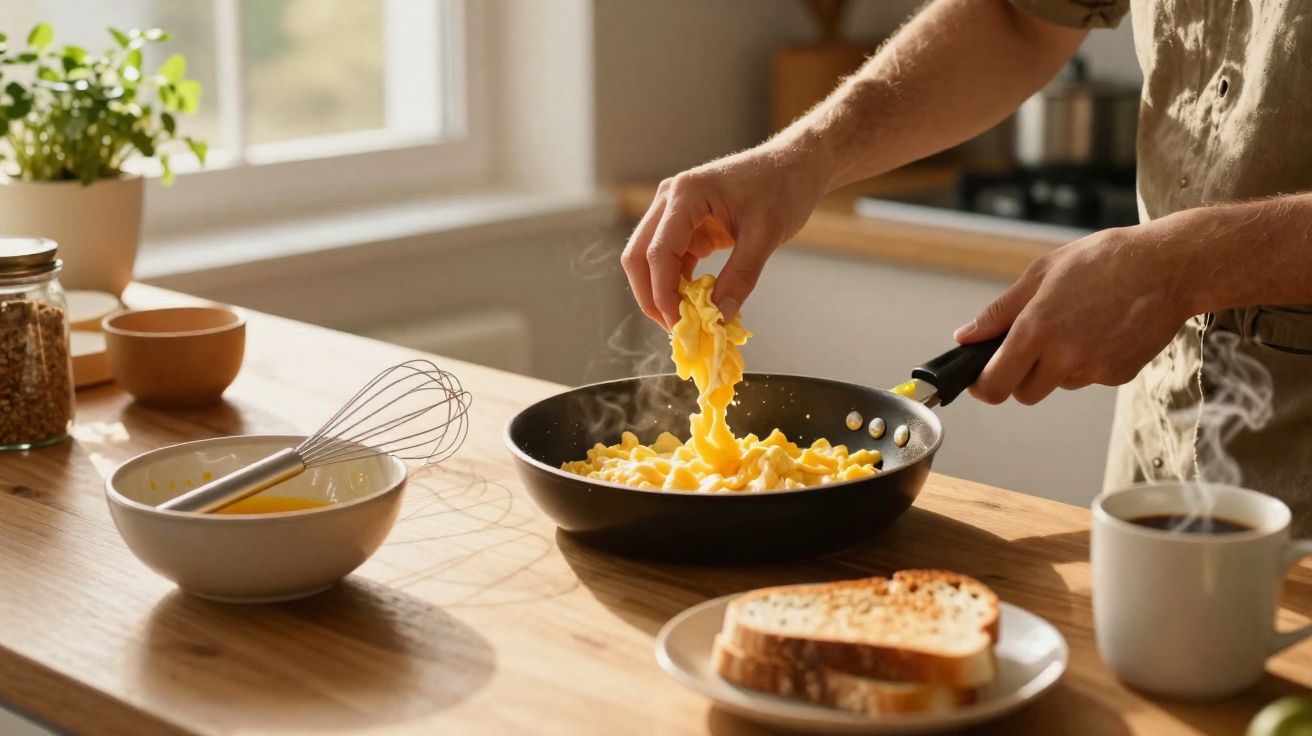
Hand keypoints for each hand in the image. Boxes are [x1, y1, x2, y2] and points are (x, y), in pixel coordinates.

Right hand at [621, 141, 828, 328]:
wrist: (794, 165)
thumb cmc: (783, 189)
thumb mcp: (765, 236)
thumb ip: (740, 278)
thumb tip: (718, 318)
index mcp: (686, 194)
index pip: (659, 252)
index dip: (664, 294)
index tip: (681, 326)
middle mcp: (669, 200)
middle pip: (639, 257)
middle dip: (651, 297)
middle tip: (676, 330)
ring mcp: (673, 212)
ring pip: (648, 261)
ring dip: (662, 293)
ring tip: (687, 322)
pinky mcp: (685, 225)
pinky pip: (670, 261)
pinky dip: (677, 285)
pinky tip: (695, 305)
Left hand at [955, 225, 1193, 404]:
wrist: (1171, 266)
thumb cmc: (1104, 260)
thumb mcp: (1041, 273)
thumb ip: (999, 312)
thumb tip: (965, 337)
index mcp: (1037, 329)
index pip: (995, 384)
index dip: (982, 386)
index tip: (978, 379)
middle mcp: (1065, 356)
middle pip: (1024, 393)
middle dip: (1019, 376)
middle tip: (1030, 346)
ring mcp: (1095, 369)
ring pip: (1058, 384)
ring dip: (1056, 367)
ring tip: (1077, 324)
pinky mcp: (1120, 375)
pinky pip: (1089, 378)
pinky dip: (1087, 362)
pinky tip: (1102, 330)